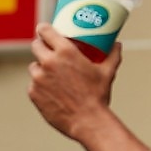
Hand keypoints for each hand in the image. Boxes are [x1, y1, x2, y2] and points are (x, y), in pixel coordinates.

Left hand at [27, 23, 121, 139]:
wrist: (88, 121)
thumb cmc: (98, 96)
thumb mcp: (107, 72)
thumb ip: (112, 55)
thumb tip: (117, 44)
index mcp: (65, 52)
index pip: (45, 30)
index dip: (44, 29)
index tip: (45, 31)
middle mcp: (48, 62)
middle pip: (36, 46)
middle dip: (41, 47)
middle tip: (49, 52)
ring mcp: (38, 78)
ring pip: (34, 67)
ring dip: (40, 68)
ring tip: (52, 75)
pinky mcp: (33, 93)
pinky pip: (33, 84)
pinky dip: (40, 86)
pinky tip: (50, 91)